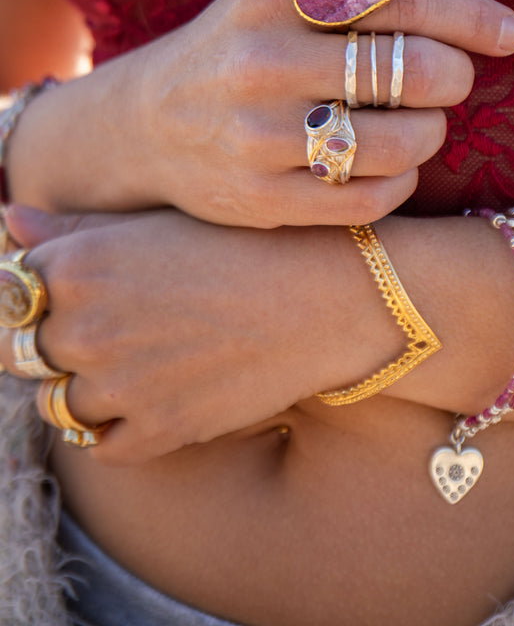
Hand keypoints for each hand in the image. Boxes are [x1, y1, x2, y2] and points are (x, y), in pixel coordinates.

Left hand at [0, 207, 402, 463]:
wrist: (327, 294)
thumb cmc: (246, 242)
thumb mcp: (157, 220)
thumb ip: (72, 228)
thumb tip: (8, 224)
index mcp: (78, 265)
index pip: (5, 295)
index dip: (25, 297)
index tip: (51, 297)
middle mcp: (85, 328)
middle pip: (19, 353)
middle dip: (45, 342)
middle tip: (98, 329)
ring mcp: (120, 387)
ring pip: (57, 404)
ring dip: (79, 386)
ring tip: (131, 359)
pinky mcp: (158, 432)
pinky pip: (103, 446)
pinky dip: (116, 427)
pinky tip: (150, 394)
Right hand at [128, 0, 513, 226]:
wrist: (148, 125)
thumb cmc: (240, 48)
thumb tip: (471, 5)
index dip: (470, 17)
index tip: (510, 34)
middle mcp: (262, 62)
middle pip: (414, 70)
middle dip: (454, 75)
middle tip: (449, 79)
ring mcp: (259, 138)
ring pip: (403, 143)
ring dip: (431, 132)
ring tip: (418, 123)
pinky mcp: (262, 202)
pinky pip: (374, 199)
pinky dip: (402, 180)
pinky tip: (389, 163)